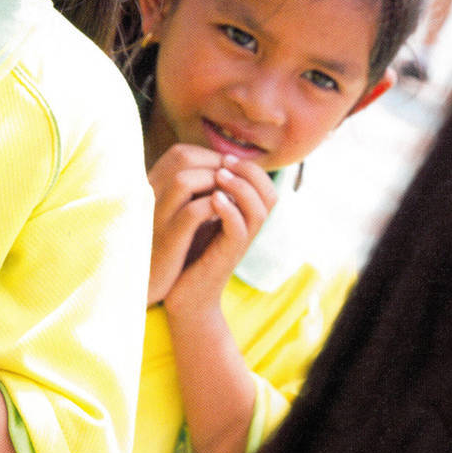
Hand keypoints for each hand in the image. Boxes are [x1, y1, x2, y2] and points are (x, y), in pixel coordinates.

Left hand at [147, 146, 274, 308]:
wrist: (181, 296)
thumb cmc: (186, 255)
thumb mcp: (197, 219)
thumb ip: (205, 195)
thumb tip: (200, 163)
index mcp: (243, 218)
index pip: (264, 186)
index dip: (249, 167)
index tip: (224, 156)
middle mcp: (247, 229)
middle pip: (270, 195)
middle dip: (250, 172)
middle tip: (226, 162)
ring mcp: (239, 243)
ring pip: (260, 210)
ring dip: (241, 188)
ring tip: (220, 176)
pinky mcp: (227, 256)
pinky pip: (240, 230)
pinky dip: (230, 211)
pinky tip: (213, 199)